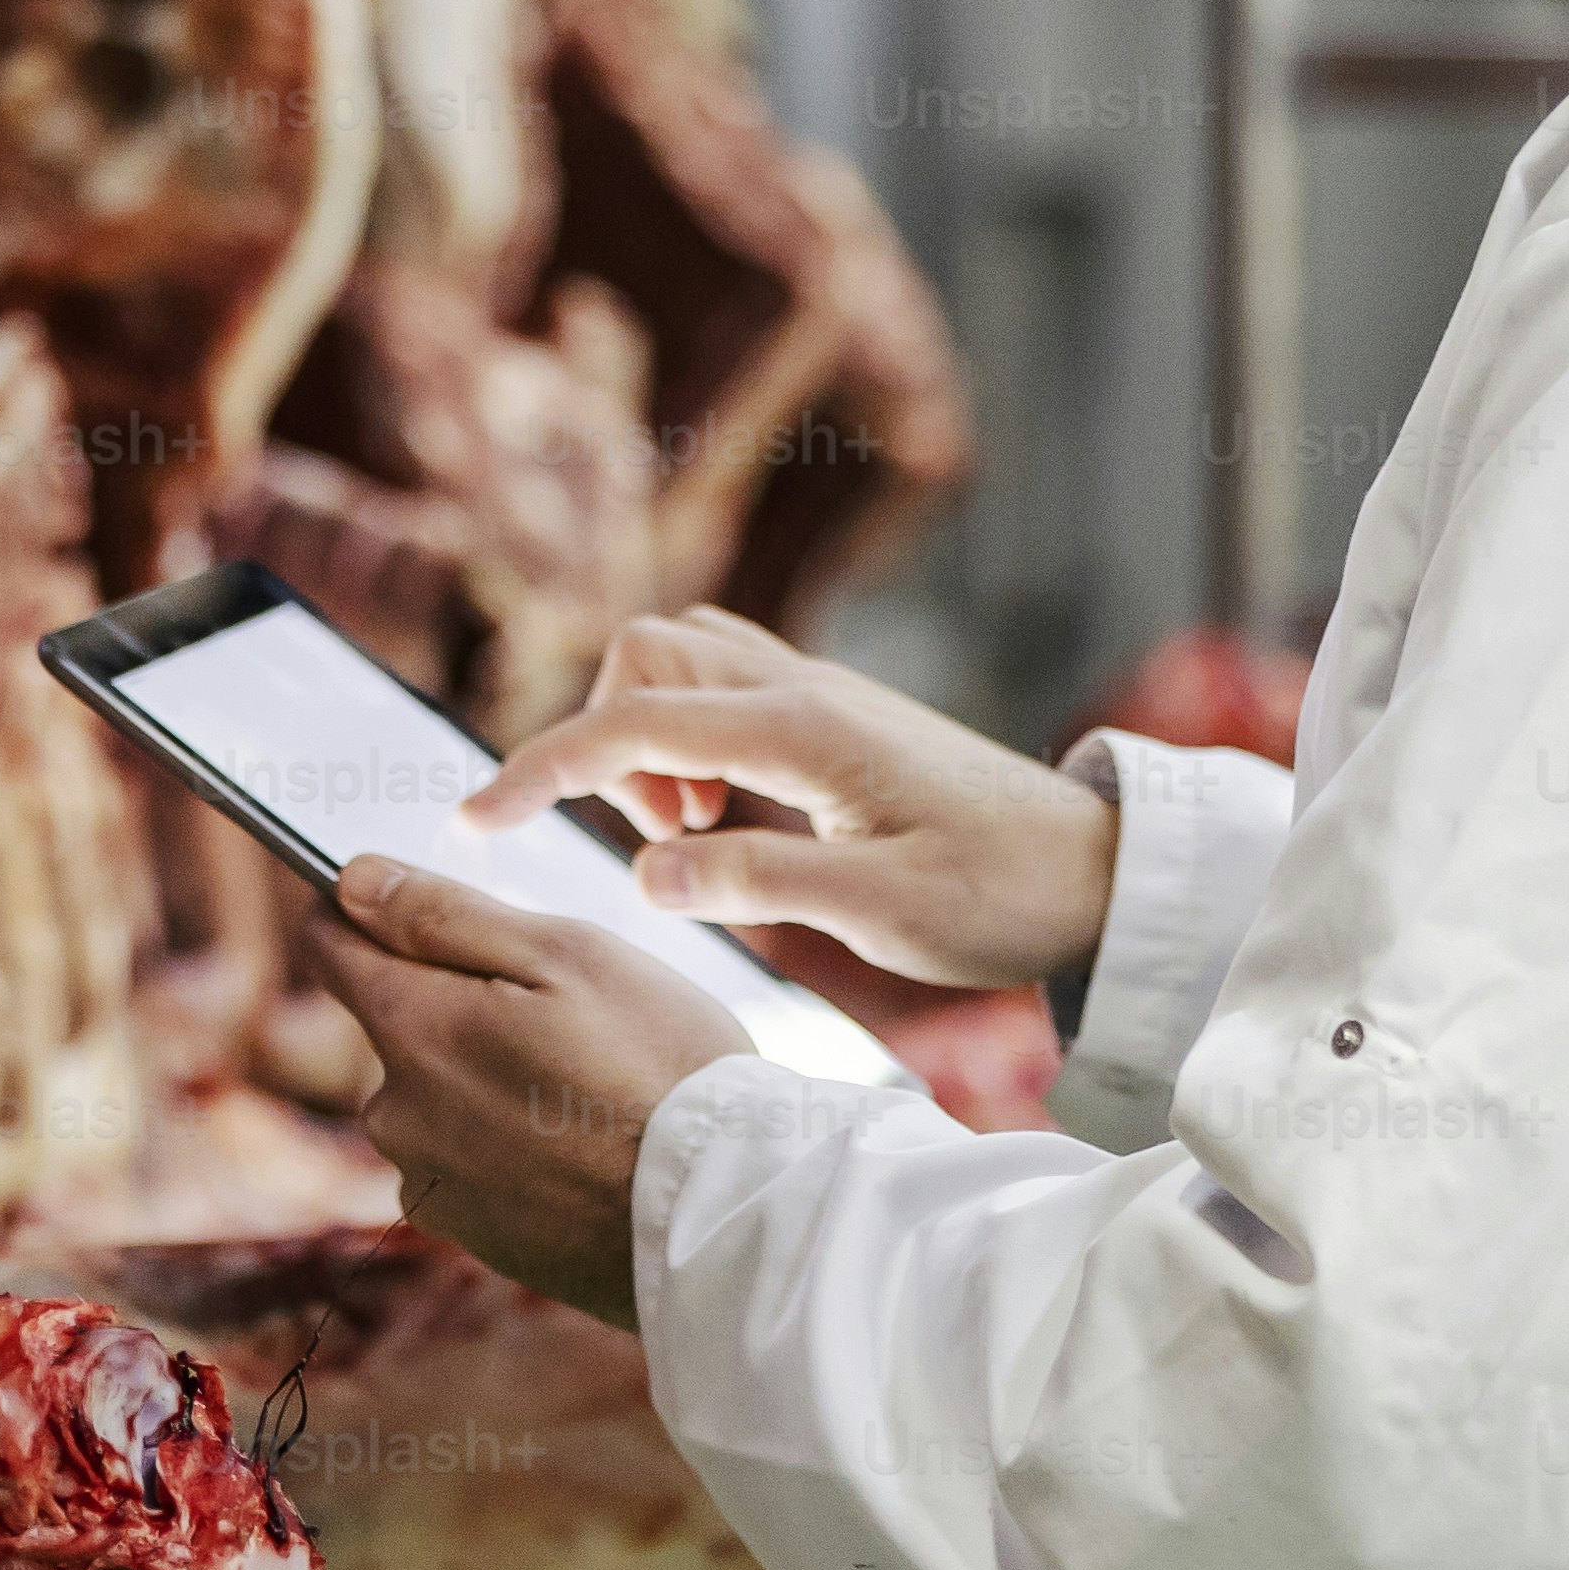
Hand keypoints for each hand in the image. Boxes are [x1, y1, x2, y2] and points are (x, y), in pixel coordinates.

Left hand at [306, 857, 749, 1328]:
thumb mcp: (567, 955)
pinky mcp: (473, 1235)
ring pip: (437, 1095)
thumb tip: (352, 881)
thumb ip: (444, 915)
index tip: (408, 898)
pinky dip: (511, 1144)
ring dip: (487, 1078)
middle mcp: (397, 1113)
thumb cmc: (660, 1068)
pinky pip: (470, 1161)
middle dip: (457, 1001)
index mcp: (413, 1028)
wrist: (723, 1219)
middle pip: (397, 1023)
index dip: (362, 906)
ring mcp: (431, 1183)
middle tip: (565, 1010)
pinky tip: (586, 1146)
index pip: (332, 943)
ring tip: (590, 1086)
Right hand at [462, 608, 1120, 994]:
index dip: (538, 768)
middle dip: (604, 743)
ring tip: (698, 838)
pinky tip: (736, 822)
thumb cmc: (1002, 895)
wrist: (1096, 868)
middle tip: (665, 845)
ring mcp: (818, 696)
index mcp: (802, 731)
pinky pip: (723, 693)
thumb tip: (647, 869)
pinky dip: (693, 745)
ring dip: (649, 741)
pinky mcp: (832, 719)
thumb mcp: (884, 912)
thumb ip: (762, 882)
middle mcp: (802, 690)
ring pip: (680, 664)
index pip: (630, 726)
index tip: (472, 822)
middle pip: (644, 657)